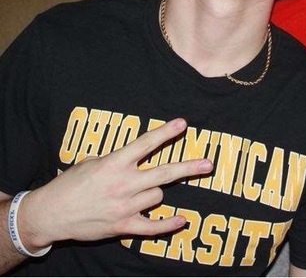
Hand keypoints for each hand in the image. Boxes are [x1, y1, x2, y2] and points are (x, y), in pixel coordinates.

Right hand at [20, 118, 212, 249]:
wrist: (50, 214)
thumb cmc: (71, 183)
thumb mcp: (92, 162)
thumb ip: (118, 160)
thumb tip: (138, 157)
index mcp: (114, 163)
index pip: (146, 144)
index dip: (166, 132)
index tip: (183, 123)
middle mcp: (123, 184)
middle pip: (164, 173)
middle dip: (188, 167)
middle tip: (208, 164)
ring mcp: (124, 207)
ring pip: (158, 196)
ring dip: (156, 192)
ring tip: (143, 190)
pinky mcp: (122, 226)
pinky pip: (151, 227)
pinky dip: (167, 225)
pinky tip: (182, 221)